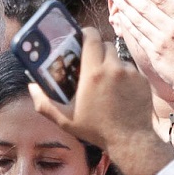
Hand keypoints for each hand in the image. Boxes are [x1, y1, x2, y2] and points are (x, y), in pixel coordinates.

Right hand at [29, 27, 173, 174]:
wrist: (130, 140)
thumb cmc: (96, 130)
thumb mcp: (65, 119)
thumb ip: (44, 102)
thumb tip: (32, 87)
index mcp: (93, 73)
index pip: (91, 37)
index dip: (84, 34)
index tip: (79, 39)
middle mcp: (113, 68)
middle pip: (104, 44)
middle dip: (96, 50)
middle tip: (89, 63)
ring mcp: (130, 73)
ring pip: (117, 57)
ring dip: (110, 64)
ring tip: (104, 82)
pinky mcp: (141, 79)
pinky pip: (129, 69)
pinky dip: (123, 76)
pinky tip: (118, 92)